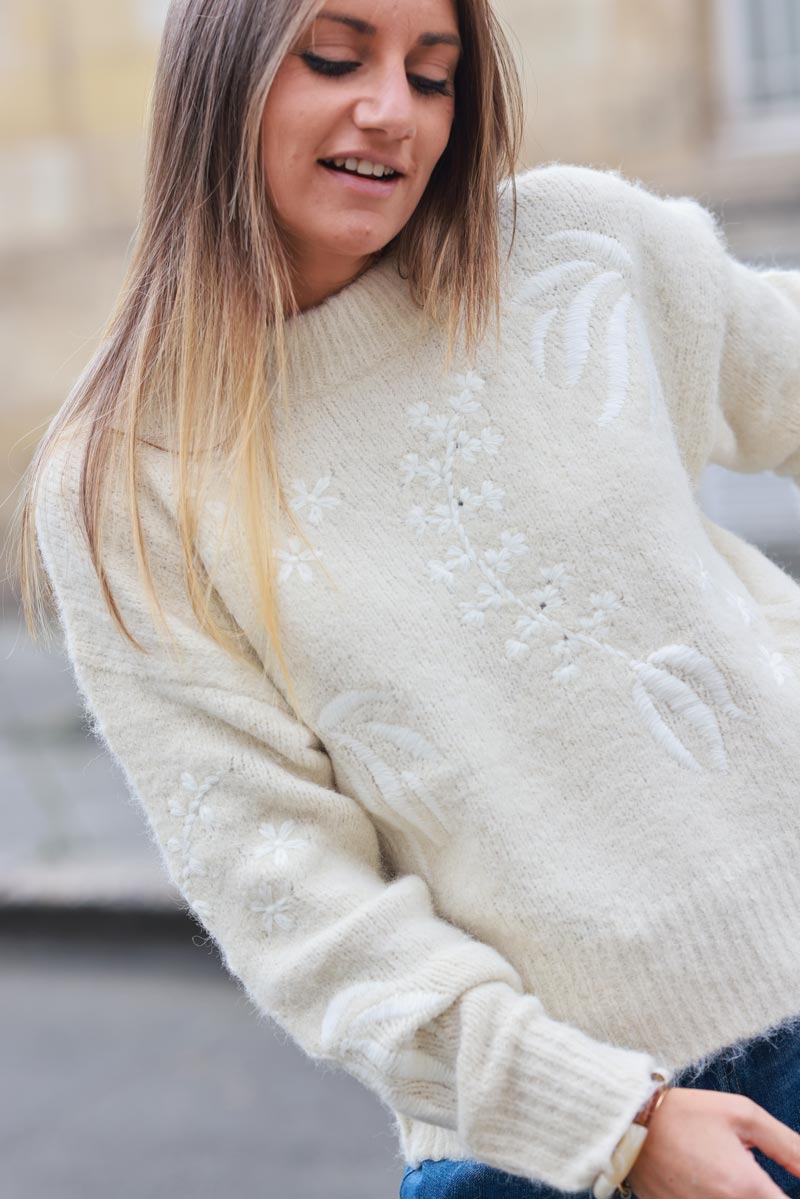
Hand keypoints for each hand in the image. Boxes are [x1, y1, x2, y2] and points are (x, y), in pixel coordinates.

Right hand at [626, 1087, 799, 1197]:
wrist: (628, 1124)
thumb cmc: (687, 1114)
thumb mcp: (743, 1115)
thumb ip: (789, 1146)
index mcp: (748, 1188)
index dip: (786, 1193)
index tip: (780, 1183)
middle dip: (765, 1193)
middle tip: (752, 1177)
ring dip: (739, 1194)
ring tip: (724, 1173)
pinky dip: (715, 1197)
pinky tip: (707, 1181)